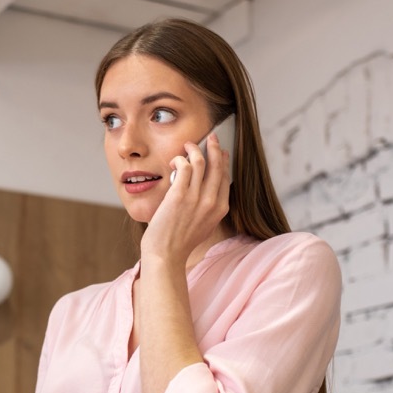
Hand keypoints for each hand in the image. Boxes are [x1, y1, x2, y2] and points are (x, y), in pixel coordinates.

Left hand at [143, 131, 230, 263]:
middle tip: (210, 137)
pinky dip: (180, 159)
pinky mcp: (179, 196)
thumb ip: (208, 208)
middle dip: (214, 146)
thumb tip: (206, 191)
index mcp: (220, 209)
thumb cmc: (180, 242)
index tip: (220, 151)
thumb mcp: (203, 225)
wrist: (166, 255)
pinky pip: (185, 167)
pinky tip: (174, 160)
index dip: (223, 160)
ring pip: (202, 162)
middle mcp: (212, 202)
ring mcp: (196, 198)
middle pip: (218, 165)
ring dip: (194, 148)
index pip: (226, 177)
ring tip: (187, 145)